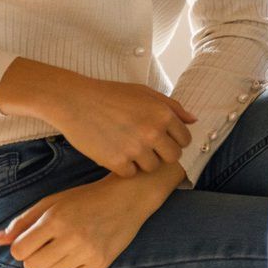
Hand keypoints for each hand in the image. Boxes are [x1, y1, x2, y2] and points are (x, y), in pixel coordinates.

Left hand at [0, 172, 169, 267]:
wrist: (128, 197)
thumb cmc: (86, 198)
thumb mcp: (52, 203)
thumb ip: (22, 222)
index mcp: (55, 219)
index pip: (19, 251)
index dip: (22, 247)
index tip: (33, 240)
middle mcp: (71, 237)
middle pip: (32, 267)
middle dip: (35, 258)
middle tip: (49, 245)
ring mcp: (88, 252)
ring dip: (52, 265)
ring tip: (66, 249)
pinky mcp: (102, 263)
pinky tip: (77, 258)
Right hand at [1, 63, 195, 176]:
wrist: (74, 101)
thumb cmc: (111, 95)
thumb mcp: (145, 93)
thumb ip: (173, 107)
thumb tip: (193, 121)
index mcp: (163, 115)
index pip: (185, 139)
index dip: (175, 140)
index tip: (162, 139)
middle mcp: (153, 133)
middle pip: (173, 157)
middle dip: (163, 154)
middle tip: (148, 147)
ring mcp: (135, 149)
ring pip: (152, 167)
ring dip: (143, 161)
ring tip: (129, 148)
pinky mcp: (116, 162)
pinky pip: (130, 173)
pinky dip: (124, 167)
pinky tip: (115, 153)